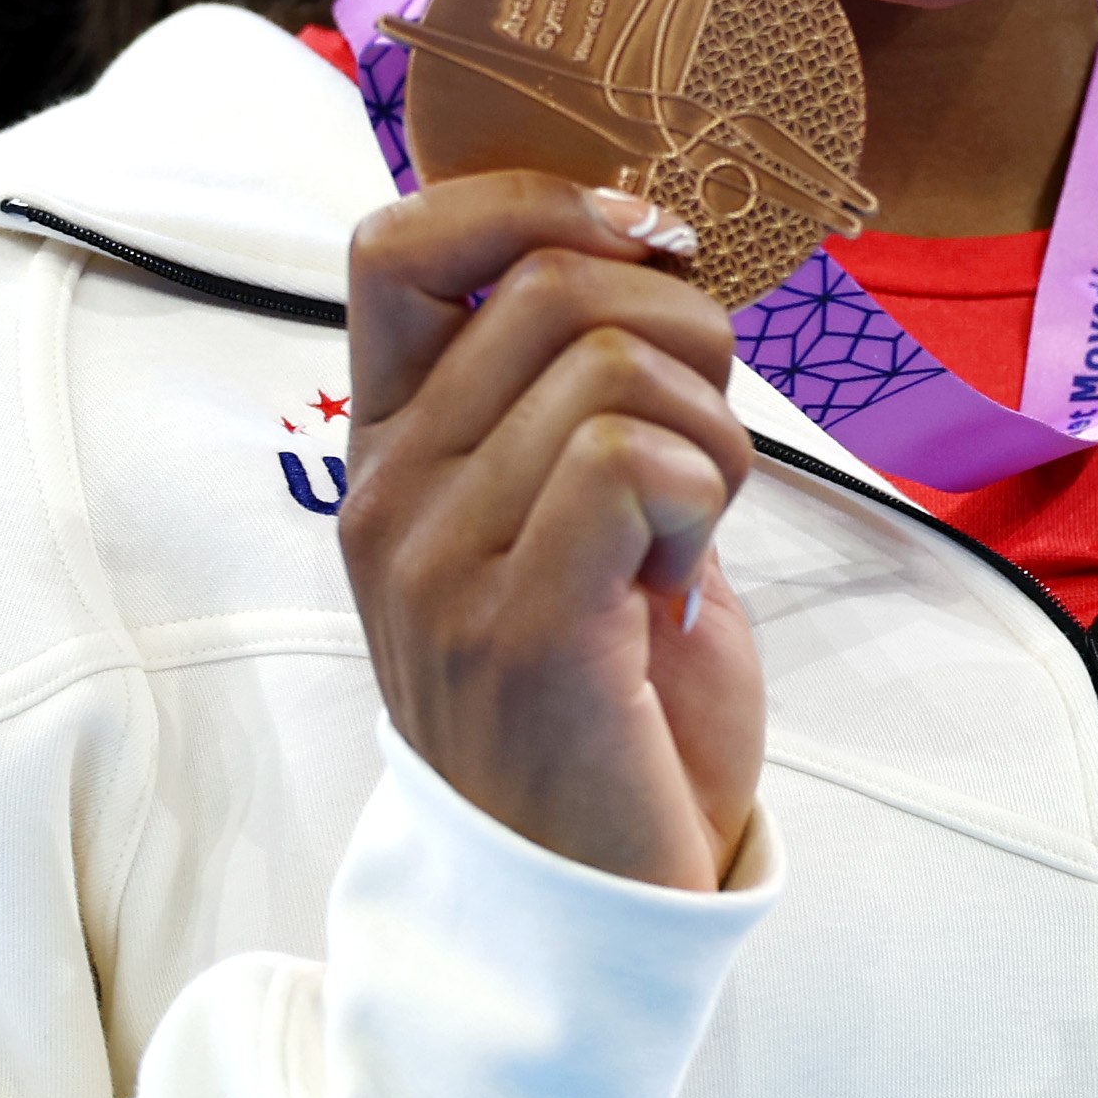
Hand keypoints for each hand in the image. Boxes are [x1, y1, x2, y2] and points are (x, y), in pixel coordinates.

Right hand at [340, 174, 764, 888]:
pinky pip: (627, 458)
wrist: (594, 896)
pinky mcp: (517, 629)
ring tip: (687, 537)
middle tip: (700, 450)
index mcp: (390, 451)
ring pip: (608, 364)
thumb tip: (658, 248)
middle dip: (683, 333)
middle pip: (551, 282)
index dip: (535, 202)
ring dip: (708, 434)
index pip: (399, 242)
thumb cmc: (611, 700)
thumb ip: (577, 394)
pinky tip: (678, 582)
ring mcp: (439, 564)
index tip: (647, 245)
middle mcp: (389, 496)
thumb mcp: (569, 518)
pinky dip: (698, 495)